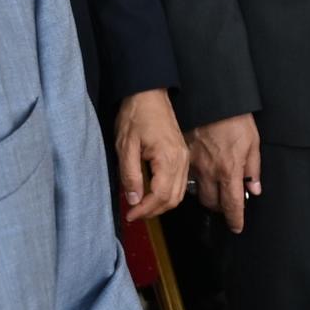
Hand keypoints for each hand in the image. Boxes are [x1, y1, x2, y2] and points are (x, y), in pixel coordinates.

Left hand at [110, 88, 187, 222]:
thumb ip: (130, 174)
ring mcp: (184, 159)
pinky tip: (151, 194)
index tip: (130, 215)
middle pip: (173, 199)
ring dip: (160, 205)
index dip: (145, 210)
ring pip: (178, 194)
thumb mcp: (125, 146)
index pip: (160, 195)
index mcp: (168, 158)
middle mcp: (181, 161)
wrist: (149, 94)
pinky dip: (167, 195)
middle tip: (134, 214)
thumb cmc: (136, 115)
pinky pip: (179, 184)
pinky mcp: (182, 156)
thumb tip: (134, 199)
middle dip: (153, 211)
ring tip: (141, 207)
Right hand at [187, 112, 260, 228]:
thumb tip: (254, 189)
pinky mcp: (183, 156)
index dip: (235, 219)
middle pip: (212, 203)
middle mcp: (209, 171)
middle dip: (220, 207)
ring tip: (214, 189)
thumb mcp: (253, 143)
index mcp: (229, 170)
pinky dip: (195, 180)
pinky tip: (202, 173)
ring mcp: (194, 164)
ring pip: (197, 192)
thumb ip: (253, 169)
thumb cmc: (235, 119)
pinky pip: (187, 176)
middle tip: (227, 202)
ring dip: (206, 195)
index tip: (236, 227)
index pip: (232, 204)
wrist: (213, 99)